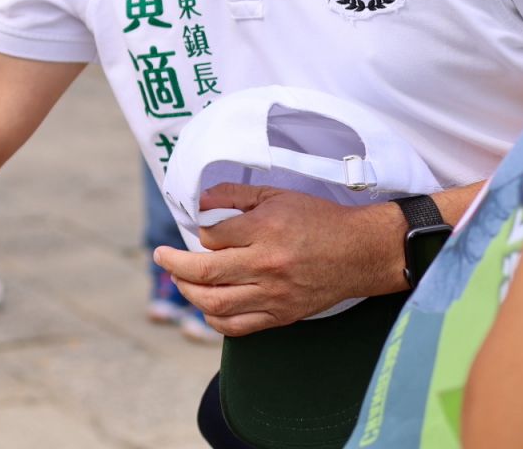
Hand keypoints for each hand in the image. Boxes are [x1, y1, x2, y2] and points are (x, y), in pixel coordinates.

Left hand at [152, 184, 404, 335]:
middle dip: (174, 265)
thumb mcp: (276, 195)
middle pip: (205, 273)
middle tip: (161, 256)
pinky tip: (207, 306)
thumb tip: (200, 203)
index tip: (198, 232)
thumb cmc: (318, 219)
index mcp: (265, 231)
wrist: (361, 252)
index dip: (197, 235)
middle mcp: (267, 266)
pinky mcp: (283, 316)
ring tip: (180, 280)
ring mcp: (274, 295)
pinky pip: (238, 327)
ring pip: (216, 304)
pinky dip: (215, 319)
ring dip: (188, 293)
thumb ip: (234, 196)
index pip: (212, 237)